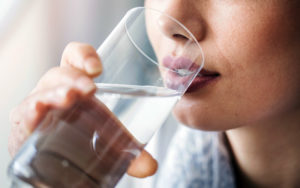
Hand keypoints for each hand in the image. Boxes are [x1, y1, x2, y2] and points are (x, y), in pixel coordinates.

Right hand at [8, 42, 156, 177]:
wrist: (55, 161)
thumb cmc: (82, 138)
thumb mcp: (108, 138)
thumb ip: (128, 150)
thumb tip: (150, 166)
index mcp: (76, 84)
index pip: (74, 58)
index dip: (83, 54)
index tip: (97, 68)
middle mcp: (56, 91)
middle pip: (60, 74)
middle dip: (74, 78)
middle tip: (89, 89)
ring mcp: (39, 107)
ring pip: (42, 92)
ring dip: (54, 93)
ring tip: (67, 98)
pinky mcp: (25, 127)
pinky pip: (23, 115)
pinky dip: (29, 113)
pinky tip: (37, 113)